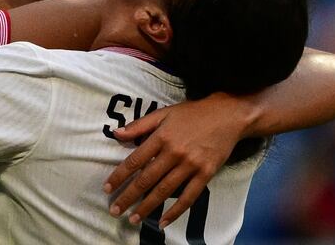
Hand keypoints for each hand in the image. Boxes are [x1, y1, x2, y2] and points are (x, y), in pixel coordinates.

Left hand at [104, 93, 251, 227]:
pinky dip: (175, 211)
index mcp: (161, 137)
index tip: (107, 189)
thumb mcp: (164, 113)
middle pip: (146, 179)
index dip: (119, 176)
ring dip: (147, 207)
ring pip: (164, 190)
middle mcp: (174, 153)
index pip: (135, 160)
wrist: (227, 116)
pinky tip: (163, 221)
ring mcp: (191, 165)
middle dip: (128, 197)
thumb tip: (116, 134)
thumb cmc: (192, 113)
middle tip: (115, 210)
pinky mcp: (206, 174)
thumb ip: (139, 125)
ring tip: (134, 218)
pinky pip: (189, 197)